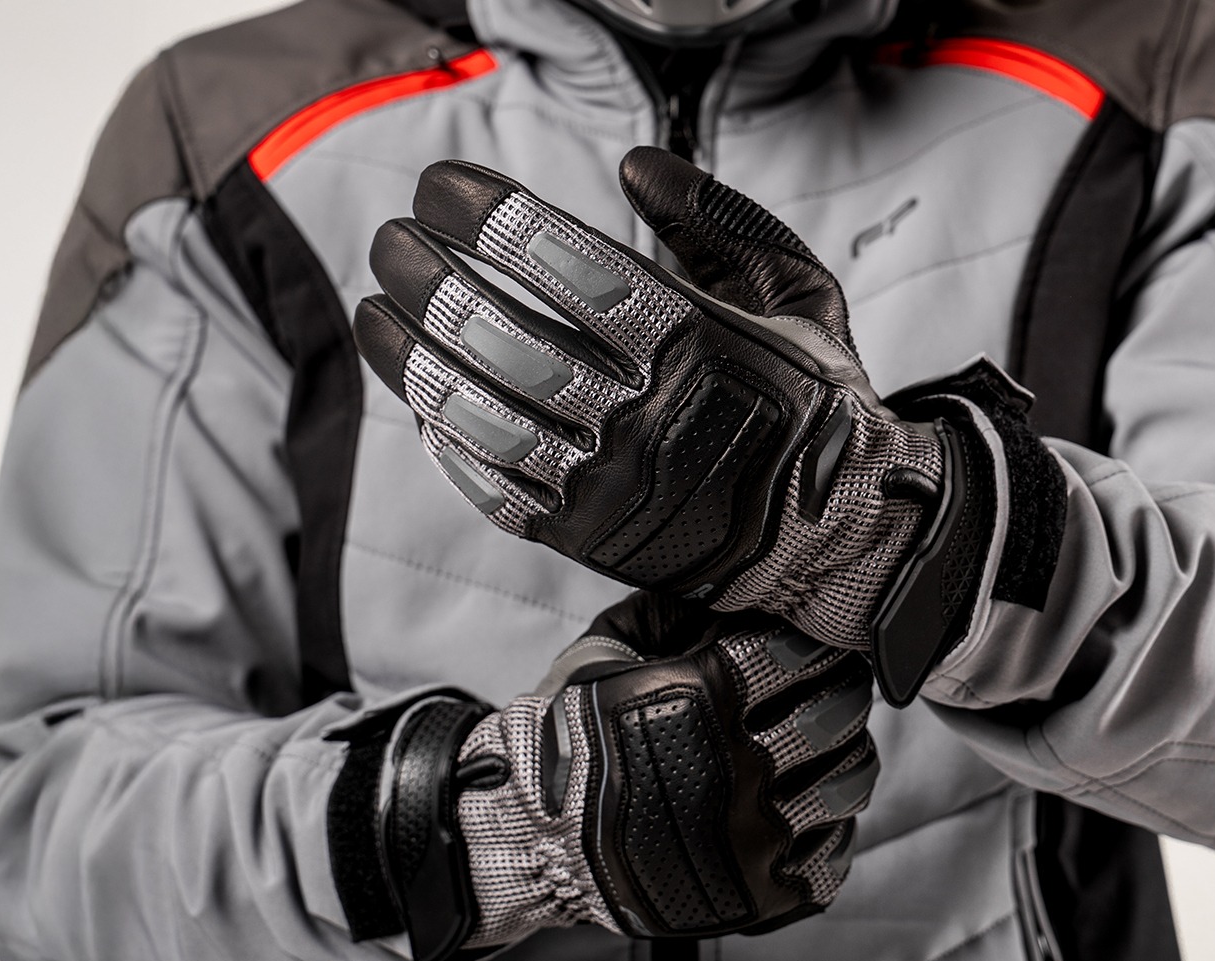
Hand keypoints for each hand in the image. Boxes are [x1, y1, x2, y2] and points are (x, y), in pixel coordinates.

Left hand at [355, 148, 1064, 703]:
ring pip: (482, 414)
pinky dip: (446, 437)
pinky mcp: (589, 540)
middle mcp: (647, 417)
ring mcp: (611, 486)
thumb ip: (720, 220)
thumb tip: (631, 166)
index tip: (439, 186)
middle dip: (428, 279)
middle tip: (390, 243)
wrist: (837, 536)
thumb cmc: (812, 399)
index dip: (490, 219)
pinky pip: (493, 486)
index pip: (569, 266)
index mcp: (698, 344)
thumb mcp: (796, 293)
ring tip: (378, 310)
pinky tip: (421, 394)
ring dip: (412, 357)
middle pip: (505, 337)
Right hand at [374, 593, 876, 960]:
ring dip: (844, 753)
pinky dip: (831, 824)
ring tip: (823, 745)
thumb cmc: (570, 740)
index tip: (810, 645)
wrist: (532, 838)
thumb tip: (737, 588)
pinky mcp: (759, 893)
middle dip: (839, 691)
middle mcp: (734, 769)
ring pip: (850, 780)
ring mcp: (752, 839)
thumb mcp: (605, 652)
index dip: (811, 644)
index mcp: (699, 700)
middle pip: (836, 714)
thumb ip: (670, 612)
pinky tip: (806, 806)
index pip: (799, 654)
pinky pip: (834, 852)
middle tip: (831, 686)